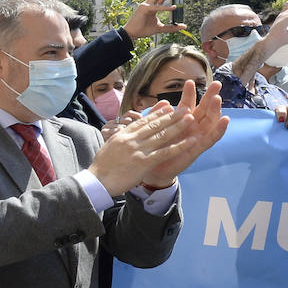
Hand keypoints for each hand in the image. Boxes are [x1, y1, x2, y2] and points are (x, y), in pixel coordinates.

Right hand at [88, 102, 202, 195]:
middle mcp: (131, 139)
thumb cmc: (101, 167)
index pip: (143, 121)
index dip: (157, 113)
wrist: (96, 181)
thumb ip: (121, 138)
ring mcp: (138, 150)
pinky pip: (165, 153)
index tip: (168, 106)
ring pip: (162, 135)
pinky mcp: (143, 162)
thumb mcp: (110, 146)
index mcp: (123, 135)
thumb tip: (126, 133)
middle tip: (185, 108)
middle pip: (155, 125)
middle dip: (172, 116)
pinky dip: (179, 146)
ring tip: (191, 118)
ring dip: (178, 126)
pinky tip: (191, 141)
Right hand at [122, 0, 187, 38]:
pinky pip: (156, 7)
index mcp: (153, 6)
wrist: (132, 34)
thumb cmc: (143, 30)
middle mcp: (149, 3)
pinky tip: (174, 8)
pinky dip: (165, 7)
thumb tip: (184, 26)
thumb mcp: (160, 28)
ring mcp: (146, 5)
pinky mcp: (144, 9)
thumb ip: (171, 27)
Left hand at [141, 80, 229, 187]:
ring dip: (215, 110)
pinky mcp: (198, 148)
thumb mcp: (155, 129)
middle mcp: (191, 127)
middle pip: (204, 109)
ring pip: (210, 121)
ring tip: (218, 98)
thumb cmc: (155, 148)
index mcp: (181, 121)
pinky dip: (219, 130)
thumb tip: (165, 101)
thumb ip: (158, 116)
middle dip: (210, 96)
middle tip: (217, 84)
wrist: (153, 170)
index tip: (189, 81)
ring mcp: (197, 137)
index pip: (187, 104)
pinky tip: (225, 120)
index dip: (189, 94)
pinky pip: (211, 138)